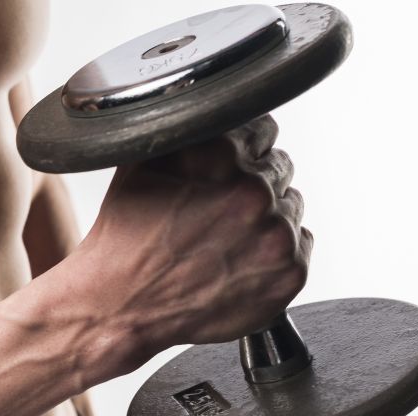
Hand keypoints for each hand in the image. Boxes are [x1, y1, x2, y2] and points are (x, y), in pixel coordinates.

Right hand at [72, 116, 310, 379]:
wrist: (118, 305)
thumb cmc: (124, 240)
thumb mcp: (141, 164)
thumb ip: (189, 130)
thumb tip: (214, 107)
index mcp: (221, 156)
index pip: (264, 130)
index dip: (242, 150)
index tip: (226, 172)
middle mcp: (253, 192)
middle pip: (278, 170)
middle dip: (250, 187)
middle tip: (214, 215)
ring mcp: (275, 235)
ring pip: (290, 209)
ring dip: (264, 222)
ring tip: (221, 243)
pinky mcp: (287, 274)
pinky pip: (299, 248)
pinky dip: (272, 257)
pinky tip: (234, 265)